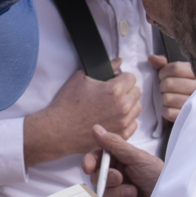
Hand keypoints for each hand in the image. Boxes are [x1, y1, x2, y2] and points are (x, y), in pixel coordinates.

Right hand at [25, 69, 142, 164]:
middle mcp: (122, 106)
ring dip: (128, 105)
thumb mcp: (81, 78)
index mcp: (114, 90)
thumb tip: (118, 61)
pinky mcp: (120, 135)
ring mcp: (122, 122)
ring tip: (113, 107)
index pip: (131, 77)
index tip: (114, 81)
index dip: (122, 77)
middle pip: (137, 92)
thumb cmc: (67, 104)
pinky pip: (133, 124)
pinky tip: (114, 118)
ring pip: (137, 108)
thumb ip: (105, 68)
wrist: (58, 130)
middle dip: (127, 90)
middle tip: (113, 94)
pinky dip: (126, 120)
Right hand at [80, 126, 162, 196]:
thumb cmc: (158, 175)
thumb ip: (115, 144)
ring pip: (102, 195)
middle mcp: (116, 178)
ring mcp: (117, 195)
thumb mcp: (137, 157)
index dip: (90, 163)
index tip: (88, 167)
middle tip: (122, 179)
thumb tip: (96, 129)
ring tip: (135, 194)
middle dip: (109, 179)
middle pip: (96, 178)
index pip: (96, 160)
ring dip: (119, 194)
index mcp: (119, 162)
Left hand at [154, 58, 195, 127]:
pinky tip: (171, 107)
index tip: (163, 76)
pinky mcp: (188, 117)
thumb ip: (164, 64)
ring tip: (170, 98)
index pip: (175, 69)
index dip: (163, 73)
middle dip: (163, 86)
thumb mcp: (177, 73)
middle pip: (169, 84)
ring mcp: (195, 103)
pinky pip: (168, 112)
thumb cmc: (184, 86)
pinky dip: (166, 110)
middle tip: (166, 89)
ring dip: (164, 98)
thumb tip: (151, 59)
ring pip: (167, 98)